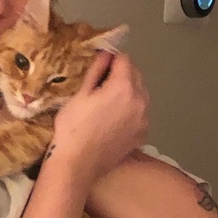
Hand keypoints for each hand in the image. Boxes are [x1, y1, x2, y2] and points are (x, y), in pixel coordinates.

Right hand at [52, 52, 148, 185]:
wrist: (78, 165)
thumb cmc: (73, 127)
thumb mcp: (80, 94)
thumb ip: (96, 71)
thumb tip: (105, 53)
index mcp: (124, 87)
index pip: (124, 60)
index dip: (110, 59)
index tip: (99, 64)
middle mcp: (140, 101)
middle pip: (136, 75)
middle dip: (121, 73)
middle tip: (101, 82)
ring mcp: (144, 119)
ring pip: (140, 94)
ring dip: (128, 90)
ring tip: (107, 101)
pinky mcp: (142, 134)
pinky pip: (140, 112)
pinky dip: (131, 109)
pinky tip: (114, 117)